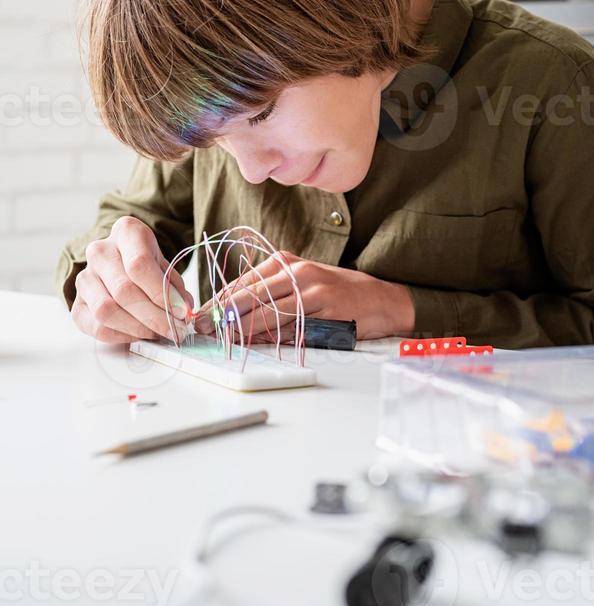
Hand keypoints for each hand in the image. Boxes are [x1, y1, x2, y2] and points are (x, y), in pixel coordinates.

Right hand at [71, 216, 193, 343]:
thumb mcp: (165, 264)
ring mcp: (85, 277)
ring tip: (157, 332)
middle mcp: (100, 252)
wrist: (120, 260)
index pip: (139, 265)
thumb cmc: (147, 262)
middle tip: (174, 330)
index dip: (161, 293)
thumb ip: (174, 286)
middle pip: (123, 290)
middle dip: (153, 316)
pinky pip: (95, 326)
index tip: (180, 312)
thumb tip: (183, 312)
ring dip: (137, 328)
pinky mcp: (77, 303)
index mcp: (126, 233)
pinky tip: (138, 334)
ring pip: (106, 310)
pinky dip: (120, 335)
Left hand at [193, 252, 414, 341]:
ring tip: (224, 339)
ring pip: (269, 313)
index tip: (201, 314)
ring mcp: (313, 292)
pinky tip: (258, 344)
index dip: (220, 299)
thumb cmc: (335, 291)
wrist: (379, 298)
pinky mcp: (326, 313)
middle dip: (224, 314)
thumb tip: (232, 313)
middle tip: (204, 328)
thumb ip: (269, 292)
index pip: (244, 280)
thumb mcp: (300, 280)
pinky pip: (292, 329)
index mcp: (286, 261)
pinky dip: (273, 338)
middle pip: (252, 295)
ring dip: (243, 329)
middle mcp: (298, 272)